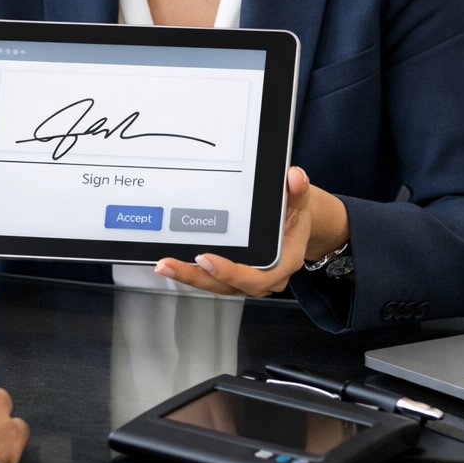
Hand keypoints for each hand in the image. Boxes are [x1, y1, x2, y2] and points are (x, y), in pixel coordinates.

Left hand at [153, 167, 347, 296]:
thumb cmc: (295, 214)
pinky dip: (191, 271)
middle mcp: (264, 277)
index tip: (206, 259)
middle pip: (228, 286)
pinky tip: (171, 262)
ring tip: (163, 265)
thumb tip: (295, 177)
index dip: (230, 272)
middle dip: (196, 277)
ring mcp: (246, 278)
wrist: (296, 222)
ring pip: (216, 285)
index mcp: (283, 263)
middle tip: (169, 264)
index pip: (256, 278)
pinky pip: (211, 278)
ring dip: (188, 276)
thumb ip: (297, 190)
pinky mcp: (232, 275)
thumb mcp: (300, 200)